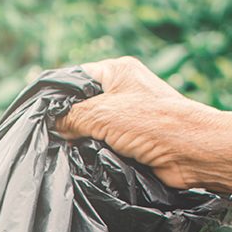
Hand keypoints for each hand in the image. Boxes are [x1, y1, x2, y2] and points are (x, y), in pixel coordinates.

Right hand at [55, 56, 220, 189]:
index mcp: (116, 71)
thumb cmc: (151, 123)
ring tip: (64, 151)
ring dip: (80, 141)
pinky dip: (92, 153)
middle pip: (80, 105)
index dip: (56, 97)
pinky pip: (102, 144)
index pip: (74, 78)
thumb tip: (51, 127)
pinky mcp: (131, 140)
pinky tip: (81, 161)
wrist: (192, 152)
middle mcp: (122, 90)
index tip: (38, 117)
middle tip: (49, 138)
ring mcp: (127, 116)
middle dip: (66, 122)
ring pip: (90, 128)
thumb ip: (70, 117)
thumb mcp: (101, 114)